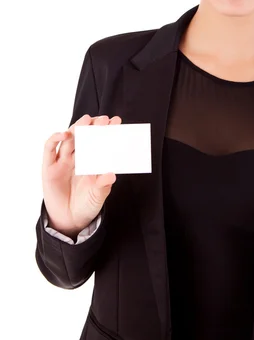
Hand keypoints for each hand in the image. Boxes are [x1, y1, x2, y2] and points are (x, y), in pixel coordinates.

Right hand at [42, 114, 120, 237]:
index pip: (100, 141)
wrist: (69, 220)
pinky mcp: (49, 166)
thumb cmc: (87, 204)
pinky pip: (50, 149)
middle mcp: (78, 157)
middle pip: (85, 136)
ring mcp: (63, 160)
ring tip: (87, 120)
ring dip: (77, 127)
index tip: (117, 122)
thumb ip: (103, 185)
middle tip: (104, 119)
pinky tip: (64, 134)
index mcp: (92, 161)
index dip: (107, 131)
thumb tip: (112, 174)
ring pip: (69, 138)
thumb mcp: (98, 195)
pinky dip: (55, 138)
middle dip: (94, 126)